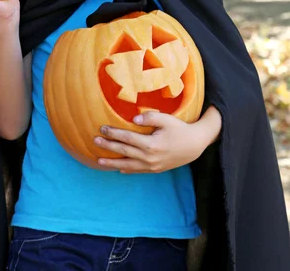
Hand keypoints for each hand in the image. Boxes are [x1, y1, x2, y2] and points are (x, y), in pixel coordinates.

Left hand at [93, 111, 213, 173]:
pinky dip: (126, 169)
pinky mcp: (155, 170)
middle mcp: (149, 158)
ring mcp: (152, 166)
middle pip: (124, 152)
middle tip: (94, 141)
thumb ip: (150, 117)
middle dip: (108, 146)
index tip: (102, 128)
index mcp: (151, 144)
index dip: (113, 133)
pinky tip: (118, 168)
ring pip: (127, 165)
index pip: (127, 138)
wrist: (195, 146)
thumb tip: (133, 119)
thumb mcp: (166, 119)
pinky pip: (137, 171)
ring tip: (98, 160)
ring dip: (112, 162)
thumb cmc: (180, 129)